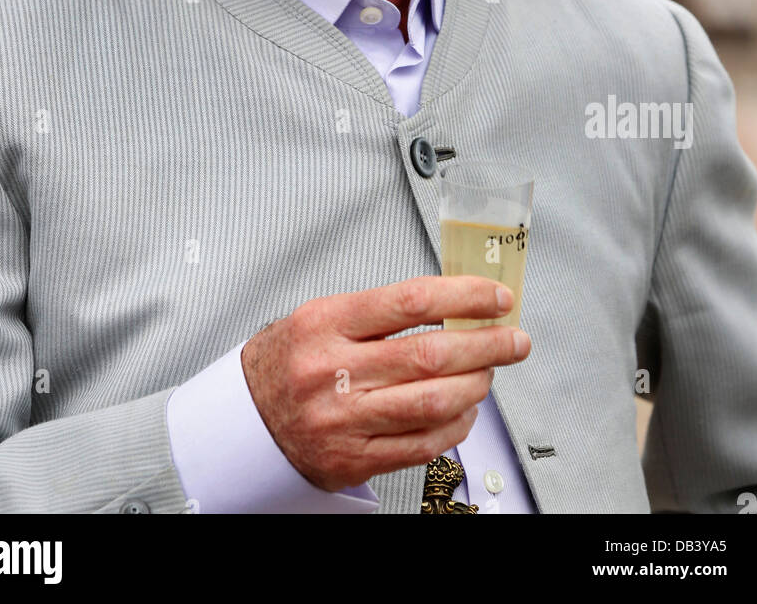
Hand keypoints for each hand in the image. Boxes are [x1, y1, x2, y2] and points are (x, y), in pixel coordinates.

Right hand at [240, 275, 530, 492]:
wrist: (242, 421)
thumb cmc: (285, 362)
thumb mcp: (319, 317)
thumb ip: (378, 312)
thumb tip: (450, 308)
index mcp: (325, 323)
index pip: (410, 301)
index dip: (464, 297)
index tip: (495, 297)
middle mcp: (333, 370)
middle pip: (430, 354)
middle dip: (486, 345)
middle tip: (513, 339)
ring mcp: (344, 418)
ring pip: (432, 401)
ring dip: (477, 386)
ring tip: (492, 372)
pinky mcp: (353, 458)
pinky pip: (421, 444)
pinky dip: (455, 426)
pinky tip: (466, 411)